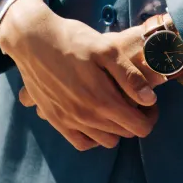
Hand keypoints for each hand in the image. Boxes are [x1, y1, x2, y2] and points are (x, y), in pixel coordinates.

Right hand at [0, 0, 159, 150]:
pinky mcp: (55, 120)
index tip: (150, 104)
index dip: (150, 117)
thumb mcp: (107, 50)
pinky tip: (97, 119)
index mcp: (103, 100)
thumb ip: (129, 77)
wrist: (33, 40)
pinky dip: (94, 137)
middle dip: (136, 120)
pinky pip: (81, 143)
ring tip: (116, 108)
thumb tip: (150, 100)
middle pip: (125, 134)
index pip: (139, 127)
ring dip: (116, 129)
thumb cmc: (74, 41)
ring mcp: (69, 121)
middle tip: (135, 102)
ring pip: (105, 141)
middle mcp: (86, 117)